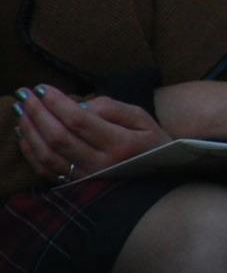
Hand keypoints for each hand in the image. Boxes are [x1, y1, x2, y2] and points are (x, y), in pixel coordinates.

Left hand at [15, 87, 167, 180]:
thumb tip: (77, 105)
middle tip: (25, 93)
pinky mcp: (76, 184)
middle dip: (37, 112)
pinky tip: (24, 132)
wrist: (159, 174)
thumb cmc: (150, 140)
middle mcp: (101, 164)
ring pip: (47, 154)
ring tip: (21, 109)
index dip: (57, 103)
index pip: (79, 120)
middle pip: (59, 137)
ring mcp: (86, 177)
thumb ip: (110, 108)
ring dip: (29, 130)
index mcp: (120, 144)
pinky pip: (45, 169)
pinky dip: (29, 151)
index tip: (42, 87)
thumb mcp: (141, 118)